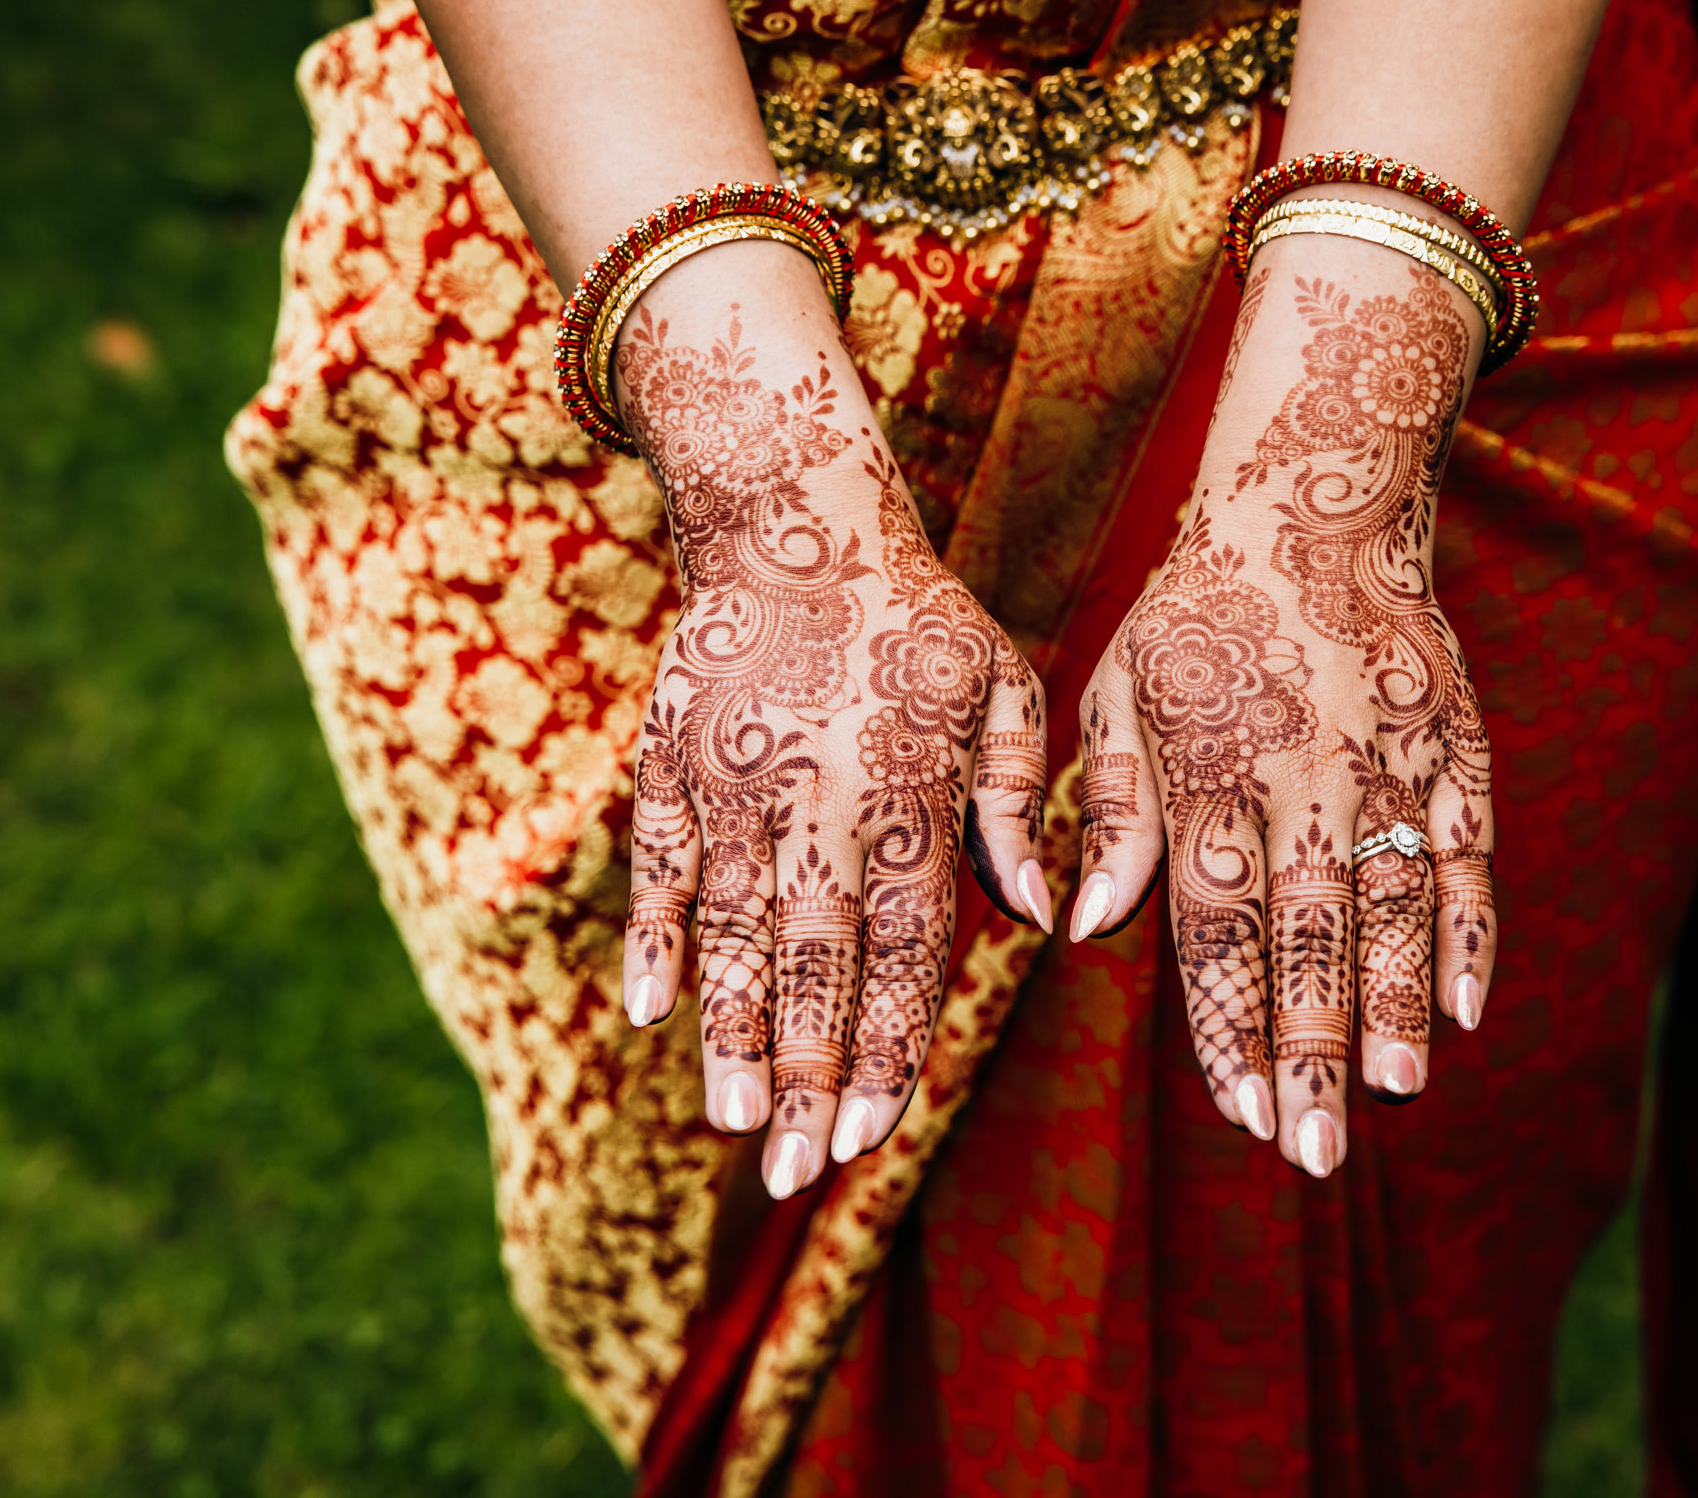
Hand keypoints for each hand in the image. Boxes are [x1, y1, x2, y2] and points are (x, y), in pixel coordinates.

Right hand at [614, 252, 1049, 1199]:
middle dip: (806, 1081)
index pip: (903, 957)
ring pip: (734, 937)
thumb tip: (1048, 919)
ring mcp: (736, 792)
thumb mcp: (1005, 693)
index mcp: (909, 804)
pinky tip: (649, 1012)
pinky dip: (654, 938)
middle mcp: (821, 811)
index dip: (884, 1051)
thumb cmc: (921, 623)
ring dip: (734, 1035)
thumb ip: (1014, 808)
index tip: (870, 1138)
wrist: (794, 522)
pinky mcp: (670, 768)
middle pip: (816, 970)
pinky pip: (657, 870)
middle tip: (796, 1176)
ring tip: (732, 1121)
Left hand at [1075, 239, 1498, 1177]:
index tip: (1237, 1111)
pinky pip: (1467, 853)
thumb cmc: (1195, 622)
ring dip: (1392, 1006)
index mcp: (1209, 774)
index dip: (1229, 1020)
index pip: (1215, 923)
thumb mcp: (1116, 698)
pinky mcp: (1453, 749)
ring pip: (1393, 905)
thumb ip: (1112, 816)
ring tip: (1391, 1095)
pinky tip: (1467, 1010)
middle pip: (1307, 933)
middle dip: (1309, 1051)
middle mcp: (1299, 779)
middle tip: (1314, 1153)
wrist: (1318, 505)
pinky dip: (1471, 931)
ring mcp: (1385, 766)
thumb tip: (1084, 930)